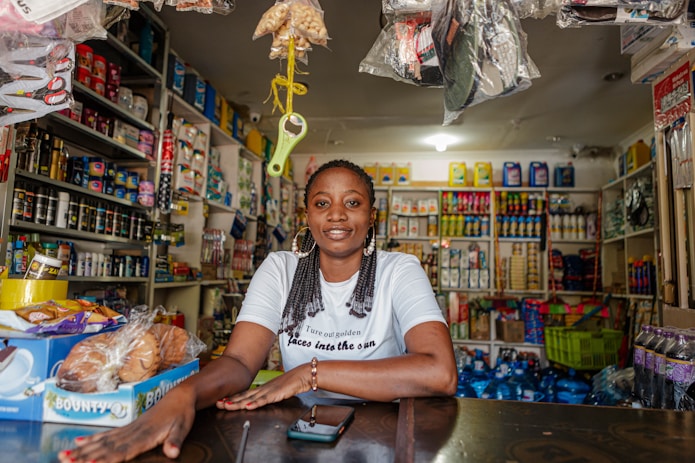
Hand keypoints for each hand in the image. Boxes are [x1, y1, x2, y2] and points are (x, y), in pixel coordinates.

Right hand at [57, 387, 195, 462]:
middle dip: (84, 455)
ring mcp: (129, 429)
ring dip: (82, 449)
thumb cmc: (183, 414)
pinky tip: (78, 443)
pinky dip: (92, 440)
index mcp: (144, 436)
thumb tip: (172, 453)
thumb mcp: (183, 428)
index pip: (122, 451)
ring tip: (63, 455)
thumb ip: (175, 441)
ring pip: (101, 442)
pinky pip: (107, 435)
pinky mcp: (129, 427)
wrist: (181, 396)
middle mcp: (132, 433)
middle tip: (64, 460)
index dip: (106, 459)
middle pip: (105, 447)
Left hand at [216, 365, 308, 410]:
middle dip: (229, 400)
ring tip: (227, 405)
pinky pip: (264, 400)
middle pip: (243, 396)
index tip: (221, 401)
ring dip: (237, 402)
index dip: (232, 398)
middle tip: (217, 403)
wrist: (302, 376)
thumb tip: (256, 402)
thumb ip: (265, 397)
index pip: (244, 395)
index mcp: (261, 389)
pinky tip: (248, 406)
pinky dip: (255, 403)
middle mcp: (262, 390)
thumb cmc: (290, 384)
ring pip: (250, 398)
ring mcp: (268, 391)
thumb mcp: (275, 392)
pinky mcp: (275, 394)